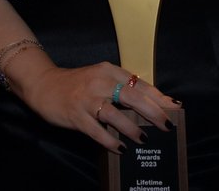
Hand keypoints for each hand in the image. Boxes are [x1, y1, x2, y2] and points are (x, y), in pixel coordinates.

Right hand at [23, 62, 177, 152]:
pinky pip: (97, 130)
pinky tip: (120, 148)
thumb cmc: (76, 85)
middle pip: (131, 96)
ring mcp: (86, 99)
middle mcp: (98, 82)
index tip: (174, 106)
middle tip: (167, 125)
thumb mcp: (99, 79)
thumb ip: (119, 87)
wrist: (43, 85)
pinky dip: (110, 140)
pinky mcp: (76, 114)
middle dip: (152, 111)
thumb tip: (149, 104)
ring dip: (132, 127)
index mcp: (107, 71)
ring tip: (144, 139)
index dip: (158, 96)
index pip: (138, 83)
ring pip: (115, 113)